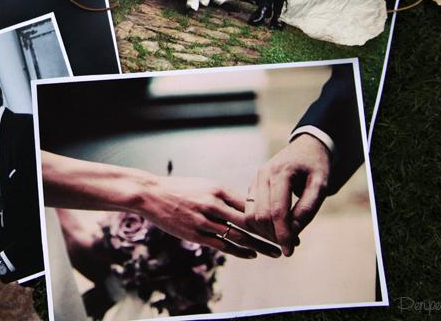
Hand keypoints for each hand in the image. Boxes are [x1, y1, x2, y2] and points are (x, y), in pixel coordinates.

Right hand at [137, 176, 281, 258]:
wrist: (151, 194)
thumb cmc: (181, 189)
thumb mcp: (205, 185)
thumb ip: (225, 195)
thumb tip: (248, 206)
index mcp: (218, 189)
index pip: (251, 203)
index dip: (270, 214)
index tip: (286, 221)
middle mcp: (213, 204)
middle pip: (249, 221)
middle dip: (271, 233)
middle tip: (289, 240)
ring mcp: (203, 220)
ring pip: (238, 236)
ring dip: (259, 246)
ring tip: (275, 252)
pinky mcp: (195, 234)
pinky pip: (222, 245)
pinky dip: (239, 251)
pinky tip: (252, 255)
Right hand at [246, 134, 331, 256]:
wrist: (305, 147)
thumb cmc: (316, 167)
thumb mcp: (320, 187)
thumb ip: (307, 209)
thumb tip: (292, 233)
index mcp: (281, 172)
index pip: (277, 210)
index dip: (282, 234)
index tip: (289, 252)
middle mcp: (263, 175)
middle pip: (260, 215)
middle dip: (273, 235)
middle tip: (290, 246)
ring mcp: (255, 179)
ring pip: (250, 214)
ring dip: (264, 231)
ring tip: (283, 239)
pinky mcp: (253, 184)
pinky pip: (249, 209)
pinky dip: (260, 223)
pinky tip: (275, 229)